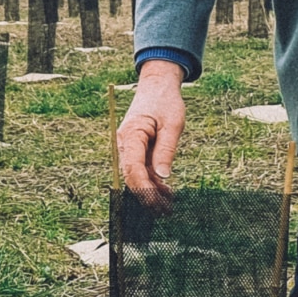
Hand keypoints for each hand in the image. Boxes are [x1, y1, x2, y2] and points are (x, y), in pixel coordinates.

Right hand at [117, 58, 186, 209]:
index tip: (155, 202)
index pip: (133, 167)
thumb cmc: (165, 102)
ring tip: (168, 205)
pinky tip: (166, 192)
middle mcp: (125, 143)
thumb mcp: (173, 124)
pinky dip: (152, 181)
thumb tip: (163, 177)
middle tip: (164, 211)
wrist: (156, 86)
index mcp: (131, 134)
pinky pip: (141, 169)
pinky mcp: (135, 149)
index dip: (143, 187)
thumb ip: (166, 150)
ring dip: (151, 191)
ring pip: (136, 175)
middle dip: (147, 195)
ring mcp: (128, 147)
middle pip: (131, 175)